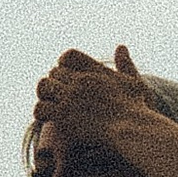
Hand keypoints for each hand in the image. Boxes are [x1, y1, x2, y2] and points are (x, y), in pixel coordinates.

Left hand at [32, 43, 158, 156]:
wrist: (131, 130)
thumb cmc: (137, 109)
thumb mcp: (134, 81)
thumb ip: (125, 64)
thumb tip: (120, 46)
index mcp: (94, 70)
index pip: (68, 55)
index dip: (64, 63)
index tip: (67, 74)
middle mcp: (79, 81)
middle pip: (54, 73)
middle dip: (56, 82)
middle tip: (59, 94)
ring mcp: (69, 98)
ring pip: (44, 87)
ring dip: (46, 95)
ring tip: (51, 104)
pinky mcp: (62, 116)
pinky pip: (40, 108)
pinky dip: (42, 112)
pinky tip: (49, 118)